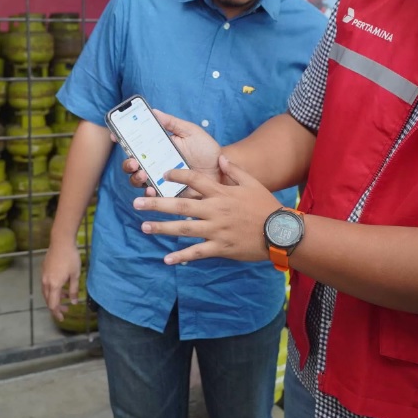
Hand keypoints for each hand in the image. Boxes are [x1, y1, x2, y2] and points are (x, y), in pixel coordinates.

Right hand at [40, 239, 82, 321]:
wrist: (61, 242)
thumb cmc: (70, 258)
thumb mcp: (76, 275)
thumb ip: (74, 290)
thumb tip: (73, 302)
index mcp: (54, 285)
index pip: (53, 304)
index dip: (57, 313)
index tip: (62, 318)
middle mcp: (46, 282)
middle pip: (48, 300)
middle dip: (57, 307)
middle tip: (66, 309)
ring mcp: (43, 276)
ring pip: (47, 292)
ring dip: (55, 297)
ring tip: (66, 296)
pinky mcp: (43, 270)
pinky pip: (46, 284)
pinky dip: (53, 289)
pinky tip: (61, 286)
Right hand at [121, 108, 224, 196]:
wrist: (223, 171)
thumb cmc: (207, 149)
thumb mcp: (191, 132)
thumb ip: (172, 123)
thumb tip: (154, 111)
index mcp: (158, 147)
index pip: (135, 144)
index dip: (122, 140)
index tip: (116, 136)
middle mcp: (156, 164)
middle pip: (132, 165)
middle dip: (128, 164)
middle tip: (134, 162)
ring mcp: (161, 180)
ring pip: (139, 181)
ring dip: (136, 179)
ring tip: (143, 176)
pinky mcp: (169, 194)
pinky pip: (154, 197)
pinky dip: (150, 195)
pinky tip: (153, 191)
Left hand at [134, 155, 279, 263]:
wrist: (280, 232)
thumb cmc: (265, 206)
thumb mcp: (252, 183)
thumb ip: (234, 170)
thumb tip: (219, 158)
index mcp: (221, 193)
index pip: (194, 180)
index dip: (177, 175)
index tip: (163, 174)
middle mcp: (215, 210)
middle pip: (181, 205)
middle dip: (157, 204)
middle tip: (137, 203)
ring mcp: (216, 230)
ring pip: (184, 229)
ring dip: (162, 228)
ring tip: (144, 227)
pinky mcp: (221, 247)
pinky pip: (197, 252)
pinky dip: (181, 256)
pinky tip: (166, 259)